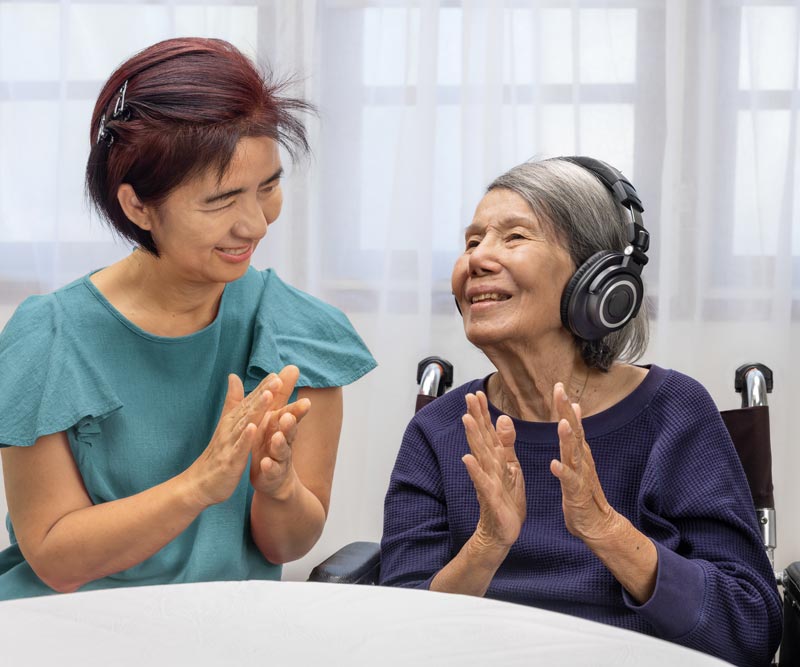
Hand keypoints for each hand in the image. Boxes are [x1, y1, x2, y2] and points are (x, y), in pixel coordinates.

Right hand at [186, 372, 280, 506]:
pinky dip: (245, 438)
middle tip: (277, 379)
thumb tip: (234, 376)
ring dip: (256, 409)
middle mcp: (231, 428)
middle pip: (249, 408)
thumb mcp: (226, 424)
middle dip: (263, 393)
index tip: (277, 373)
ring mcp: (230, 444)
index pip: (250, 401)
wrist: (199, 483)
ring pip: (245, 424)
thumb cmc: (217, 453)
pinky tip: (253, 428)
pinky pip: (238, 448)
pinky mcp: (229, 460)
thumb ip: (233, 401)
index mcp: (233, 420)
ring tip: (268, 395)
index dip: (263, 387)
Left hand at [249, 365, 310, 497]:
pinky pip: (271, 470)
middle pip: (290, 430)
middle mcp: (284, 440)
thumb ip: (281, 395)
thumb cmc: (272, 443)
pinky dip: (269, 467)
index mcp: (281, 426)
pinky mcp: (272, 474)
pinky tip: (265, 464)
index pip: (291, 413)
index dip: (296, 406)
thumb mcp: (275, 417)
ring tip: (276, 437)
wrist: (274, 478)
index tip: (304, 401)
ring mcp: (279, 458)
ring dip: (280, 443)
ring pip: (282, 450)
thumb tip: (291, 367)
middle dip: (291, 422)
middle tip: (289, 415)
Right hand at [461, 391, 525, 548]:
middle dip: (475, 417)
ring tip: (466, 419)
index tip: (477, 392)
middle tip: (469, 397)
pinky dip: (475, 470)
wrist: (502, 531)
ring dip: (473, 437)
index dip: (482, 413)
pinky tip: (467, 459)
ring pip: (480, 455)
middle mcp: (488, 467)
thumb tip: (503, 418)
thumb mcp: (511, 467)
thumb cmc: (506, 500)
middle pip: (481, 438)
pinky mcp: (490, 498)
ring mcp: (487, 481)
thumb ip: (506, 443)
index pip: (487, 431)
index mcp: (495, 459)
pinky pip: (482, 482)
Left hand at [550, 382, 617, 541]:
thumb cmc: (583, 491)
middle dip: (566, 411)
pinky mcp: (576, 493)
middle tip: (560, 391)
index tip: (558, 385)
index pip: (572, 423)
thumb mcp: (579, 459)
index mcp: (579, 451)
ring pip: (574, 453)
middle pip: (575, 431)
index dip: (565, 405)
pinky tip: (554, 464)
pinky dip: (563, 472)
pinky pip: (569, 481)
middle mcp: (582, 459)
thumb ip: (576, 436)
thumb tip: (575, 410)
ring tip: (562, 423)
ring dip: (568, 439)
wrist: (597, 524)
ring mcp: (581, 475)